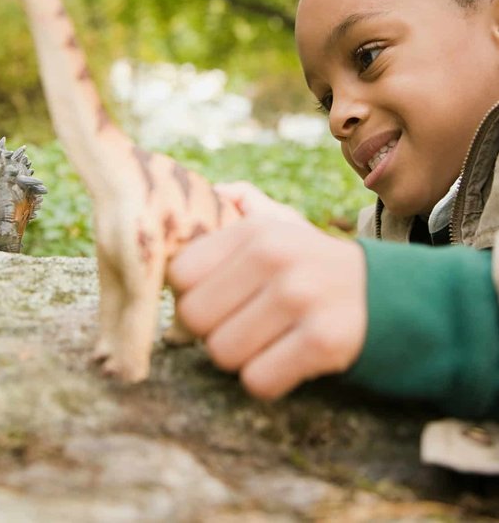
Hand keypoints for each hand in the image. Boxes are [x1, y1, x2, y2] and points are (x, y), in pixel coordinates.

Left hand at [169, 181, 366, 399]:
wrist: (393, 295)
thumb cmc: (315, 265)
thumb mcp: (283, 225)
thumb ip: (243, 205)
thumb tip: (214, 191)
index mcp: (255, 230)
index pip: (179, 273)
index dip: (191, 293)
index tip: (215, 298)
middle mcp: (275, 257)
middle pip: (194, 317)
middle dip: (212, 329)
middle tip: (241, 323)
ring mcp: (300, 298)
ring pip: (222, 353)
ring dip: (241, 357)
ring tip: (267, 340)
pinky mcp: (323, 342)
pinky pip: (258, 381)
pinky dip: (267, 380)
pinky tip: (287, 360)